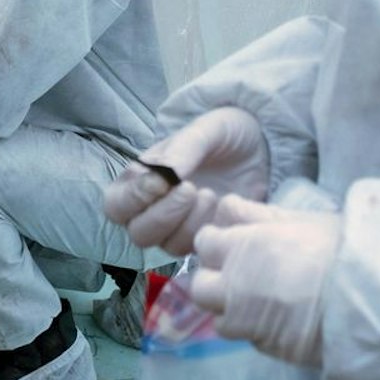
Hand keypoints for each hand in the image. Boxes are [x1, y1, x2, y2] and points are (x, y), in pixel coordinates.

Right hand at [103, 107, 270, 254]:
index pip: (117, 204)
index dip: (134, 199)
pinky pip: (197, 249)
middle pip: (138, 232)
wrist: (262, 146)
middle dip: (163, 215)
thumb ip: (182, 149)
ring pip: (166, 245)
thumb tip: (163, 176)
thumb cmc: (223, 133)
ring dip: (189, 223)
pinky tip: (223, 206)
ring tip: (211, 194)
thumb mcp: (205, 130)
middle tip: (191, 190)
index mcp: (141, 178)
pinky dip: (208, 231)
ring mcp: (178, 226)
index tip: (163, 182)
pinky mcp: (203, 236)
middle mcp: (153, 207)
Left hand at [189, 196, 339, 367]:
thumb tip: (226, 206)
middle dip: (214, 280)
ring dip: (232, 311)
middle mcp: (235, 287)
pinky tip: (282, 321)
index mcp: (242, 248)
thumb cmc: (340, 248)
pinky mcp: (268, 349)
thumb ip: (258, 215)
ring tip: (261, 303)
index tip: (234, 243)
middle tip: (241, 275)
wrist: (371, 299)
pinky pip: (249, 338)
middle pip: (200, 286)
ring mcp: (248, 323)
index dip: (217, 242)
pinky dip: (257, 330)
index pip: (204, 242)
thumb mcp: (299, 220)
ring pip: (219, 320)